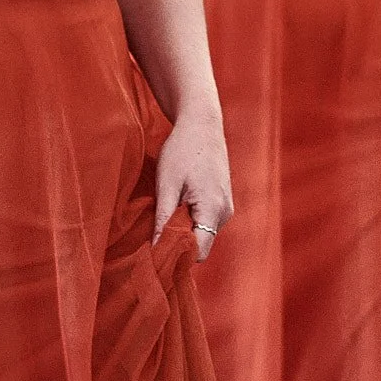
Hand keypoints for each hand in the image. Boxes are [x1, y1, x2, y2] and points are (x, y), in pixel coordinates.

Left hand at [151, 110, 231, 260]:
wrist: (201, 123)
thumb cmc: (181, 150)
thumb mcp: (166, 184)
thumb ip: (162, 219)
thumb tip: (155, 249)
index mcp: (212, 209)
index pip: (198, 252)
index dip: (177, 256)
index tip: (155, 253)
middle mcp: (224, 212)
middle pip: (200, 244)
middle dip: (178, 242)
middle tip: (154, 230)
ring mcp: (226, 206)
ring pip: (202, 233)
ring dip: (183, 228)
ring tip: (167, 208)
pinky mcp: (223, 201)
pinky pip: (206, 221)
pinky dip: (190, 219)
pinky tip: (178, 201)